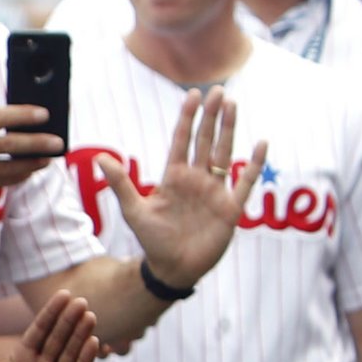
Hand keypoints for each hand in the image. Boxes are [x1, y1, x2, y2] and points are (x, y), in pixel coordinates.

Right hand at [0, 104, 63, 206]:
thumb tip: (10, 124)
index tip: (43, 114)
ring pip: (7, 168)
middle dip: (37, 143)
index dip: (23, 115)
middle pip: (8, 144)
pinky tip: (28, 173)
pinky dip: (16, 177)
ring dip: (32, 164)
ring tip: (49, 159)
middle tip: (57, 142)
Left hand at [0, 290, 102, 361]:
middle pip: (58, 338)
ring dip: (80, 336)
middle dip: (69, 320)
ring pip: (70, 354)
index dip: (51, 313)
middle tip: (81, 301)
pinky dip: (84, 361)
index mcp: (22, 358)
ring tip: (90, 316)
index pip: (40, 330)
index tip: (63, 295)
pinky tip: (93, 343)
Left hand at [100, 89, 257, 296]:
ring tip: (234, 105)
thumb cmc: (152, 241)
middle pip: (206, 141)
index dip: (188, 118)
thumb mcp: (134, 211)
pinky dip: (254, 164)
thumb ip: (121, 184)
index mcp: (175, 177)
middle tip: (219, 91)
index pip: (182, 140)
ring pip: (225, 154)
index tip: (193, 94)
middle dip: (212, 116)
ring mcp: (215, 192)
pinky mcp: (230, 208)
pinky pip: (245, 182)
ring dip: (229, 130)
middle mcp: (196, 179)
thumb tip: (100, 159)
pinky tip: (261, 143)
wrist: (172, 270)